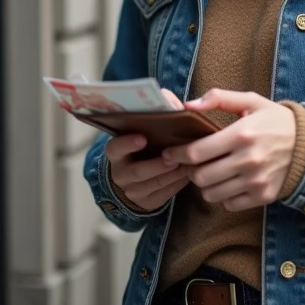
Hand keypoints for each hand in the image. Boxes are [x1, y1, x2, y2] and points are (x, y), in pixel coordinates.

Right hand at [104, 89, 189, 211]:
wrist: (135, 176)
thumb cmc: (145, 146)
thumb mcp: (144, 130)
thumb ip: (156, 112)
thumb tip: (170, 101)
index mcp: (116, 152)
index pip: (115, 148)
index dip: (127, 143)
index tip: (143, 138)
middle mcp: (120, 173)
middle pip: (138, 171)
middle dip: (157, 165)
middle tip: (174, 156)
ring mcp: (133, 191)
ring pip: (155, 184)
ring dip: (173, 174)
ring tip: (188, 164)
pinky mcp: (147, 203)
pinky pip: (165, 195)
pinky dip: (178, 184)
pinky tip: (189, 174)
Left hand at [162, 89, 296, 212]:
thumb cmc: (275, 120)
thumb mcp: (251, 101)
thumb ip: (219, 98)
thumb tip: (187, 105)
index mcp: (242, 134)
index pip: (196, 152)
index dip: (177, 154)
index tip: (171, 153)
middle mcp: (248, 160)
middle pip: (200, 177)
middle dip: (191, 170)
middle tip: (193, 163)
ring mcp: (256, 181)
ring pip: (211, 194)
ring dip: (206, 185)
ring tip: (211, 173)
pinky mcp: (263, 196)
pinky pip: (229, 204)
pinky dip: (224, 196)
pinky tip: (229, 182)